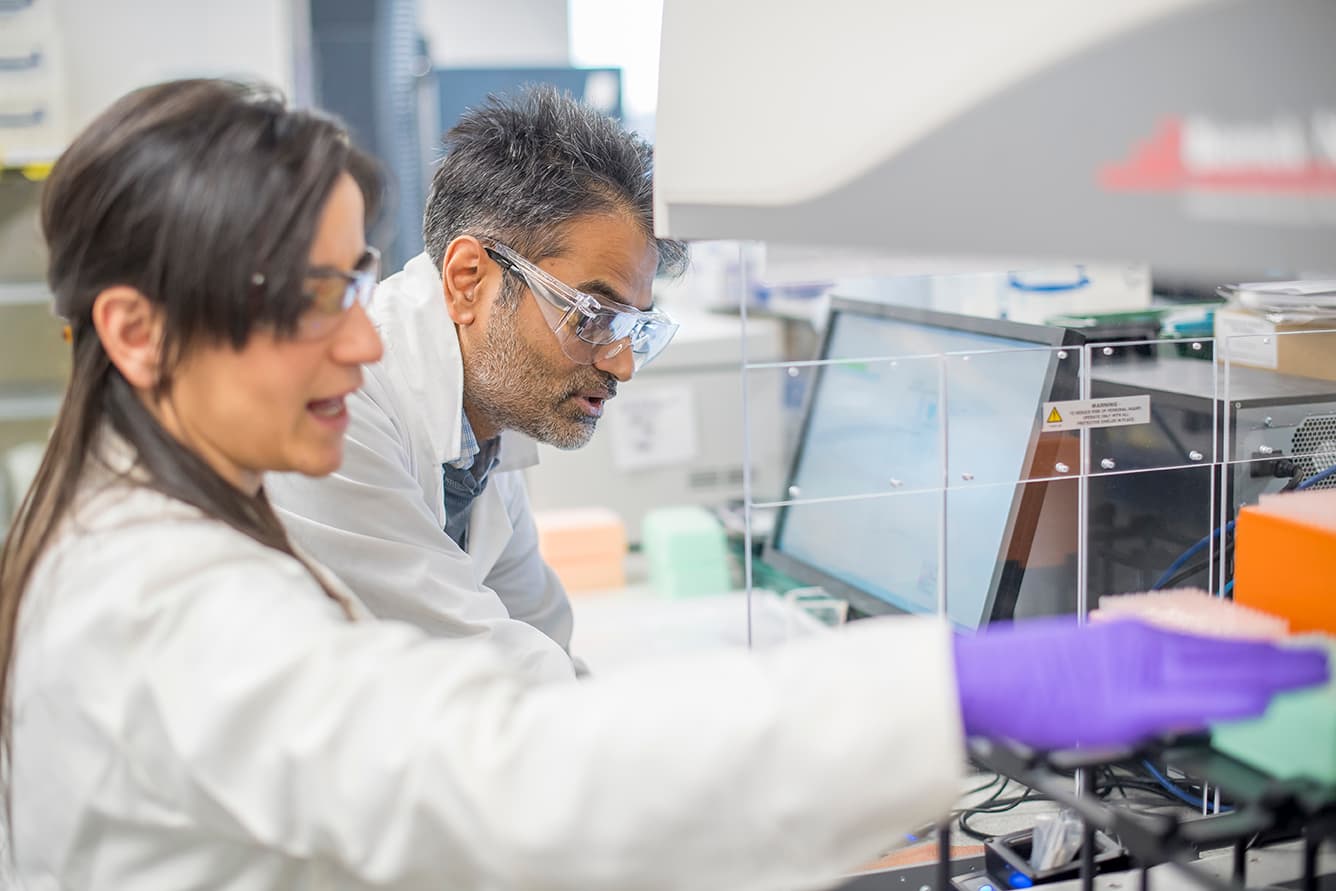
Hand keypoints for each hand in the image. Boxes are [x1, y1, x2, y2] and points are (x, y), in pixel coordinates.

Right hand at [952, 617, 1328, 749]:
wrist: (985, 678)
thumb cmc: (1024, 672)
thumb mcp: (1088, 660)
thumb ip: (1135, 676)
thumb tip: (1177, 699)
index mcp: (1133, 635)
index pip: (1211, 639)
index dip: (1257, 646)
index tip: (1290, 651)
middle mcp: (1142, 647)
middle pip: (1226, 650)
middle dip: (1278, 659)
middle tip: (1316, 661)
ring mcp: (1137, 673)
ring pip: (1218, 668)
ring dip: (1269, 672)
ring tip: (1307, 674)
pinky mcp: (1127, 704)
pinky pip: (1190, 698)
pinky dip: (1229, 694)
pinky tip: (1259, 697)